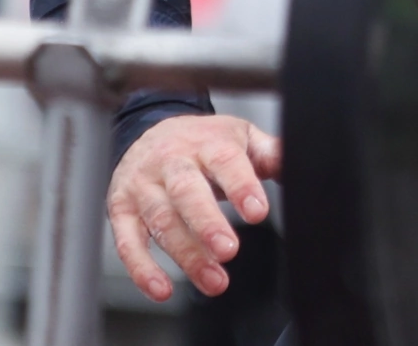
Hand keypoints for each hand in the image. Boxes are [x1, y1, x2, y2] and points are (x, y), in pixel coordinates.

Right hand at [105, 113, 281, 301]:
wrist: (151, 128)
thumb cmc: (202, 140)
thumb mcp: (239, 136)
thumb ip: (269, 152)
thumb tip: (296, 160)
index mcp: (205, 143)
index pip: (224, 161)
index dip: (240, 186)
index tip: (256, 211)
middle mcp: (171, 162)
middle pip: (186, 190)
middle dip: (206, 223)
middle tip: (228, 249)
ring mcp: (143, 186)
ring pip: (161, 219)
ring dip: (185, 253)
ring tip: (213, 279)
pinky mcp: (121, 208)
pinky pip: (127, 241)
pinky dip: (141, 268)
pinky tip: (162, 288)